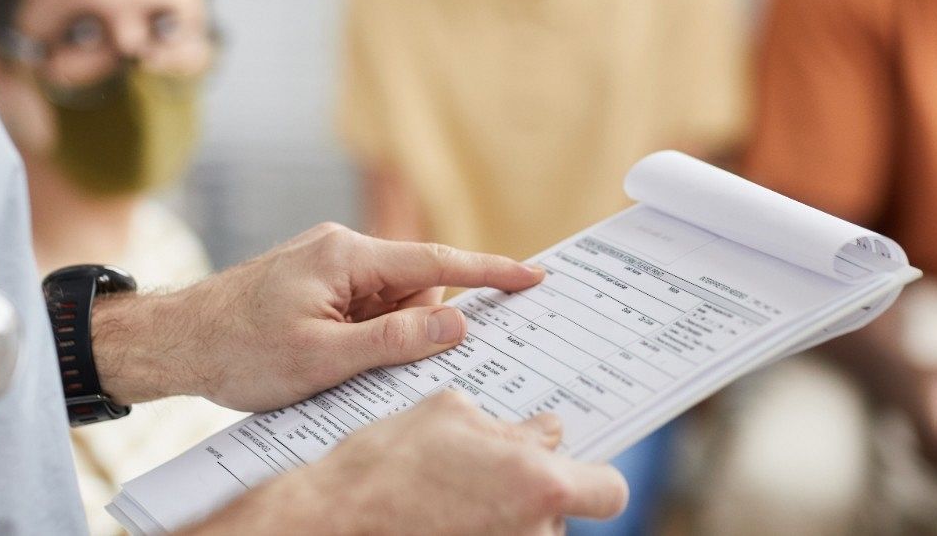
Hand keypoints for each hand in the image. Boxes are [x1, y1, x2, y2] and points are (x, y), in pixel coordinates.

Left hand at [94, 223, 543, 410]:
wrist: (173, 343)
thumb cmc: (239, 351)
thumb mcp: (323, 360)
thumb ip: (396, 340)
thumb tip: (457, 323)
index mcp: (349, 257)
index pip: (438, 262)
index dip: (491, 273)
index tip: (534, 277)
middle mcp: (342, 250)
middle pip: (413, 289)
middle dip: (410, 330)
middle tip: (369, 367)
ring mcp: (327, 264)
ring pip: (388, 303)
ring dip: (378, 339)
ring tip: (328, 367)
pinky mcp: (314, 282)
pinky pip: (362, 308)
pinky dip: (359, 337)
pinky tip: (323, 361)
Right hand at [198, 391, 628, 534]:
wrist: (329, 525)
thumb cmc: (385, 466)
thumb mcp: (449, 413)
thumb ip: (509, 424)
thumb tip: (545, 432)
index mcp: (539, 485)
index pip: (608, 491)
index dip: (591, 478)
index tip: (570, 469)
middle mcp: (534, 535)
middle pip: (560, 515)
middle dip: (530, 495)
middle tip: (483, 476)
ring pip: (525, 534)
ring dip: (501, 518)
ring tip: (448, 500)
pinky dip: (474, 534)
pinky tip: (439, 521)